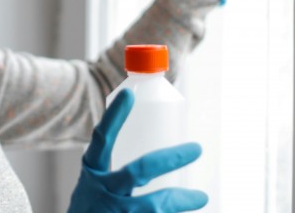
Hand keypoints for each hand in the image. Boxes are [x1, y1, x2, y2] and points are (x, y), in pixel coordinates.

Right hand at [68, 89, 207, 211]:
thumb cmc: (93, 208)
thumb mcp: (94, 183)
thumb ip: (117, 170)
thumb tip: (158, 155)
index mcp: (93, 171)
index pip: (102, 138)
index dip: (114, 116)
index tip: (128, 94)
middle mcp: (102, 190)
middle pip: (139, 170)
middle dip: (170, 158)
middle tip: (196, 149)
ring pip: (153, 205)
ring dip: (179, 200)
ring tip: (201, 196)